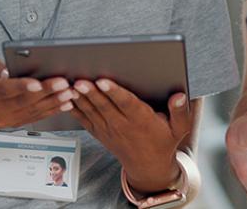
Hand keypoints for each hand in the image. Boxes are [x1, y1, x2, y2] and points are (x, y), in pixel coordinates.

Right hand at [0, 51, 75, 128]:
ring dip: (53, 102)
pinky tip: (65, 103)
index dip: (21, 86)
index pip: (3, 89)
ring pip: (32, 111)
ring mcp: (4, 119)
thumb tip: (8, 70)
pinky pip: (35, 117)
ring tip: (69, 92)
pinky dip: (52, 110)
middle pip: (23, 101)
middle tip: (63, 82)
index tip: (37, 83)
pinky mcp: (14, 123)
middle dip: (46, 91)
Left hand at [70, 79, 190, 193]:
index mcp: (142, 121)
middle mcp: (122, 125)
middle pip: (105, 106)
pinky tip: (67, 98)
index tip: (104, 81)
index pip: (126, 104)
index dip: (114, 92)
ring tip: (70, 86)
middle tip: (81, 80)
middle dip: (92, 92)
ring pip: (92, 112)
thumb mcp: (179, 129)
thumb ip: (180, 112)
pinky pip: (85, 120)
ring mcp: (109, 130)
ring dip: (81, 99)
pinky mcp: (100, 133)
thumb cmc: (164, 141)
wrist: (148, 166)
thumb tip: (179, 96)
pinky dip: (76, 109)